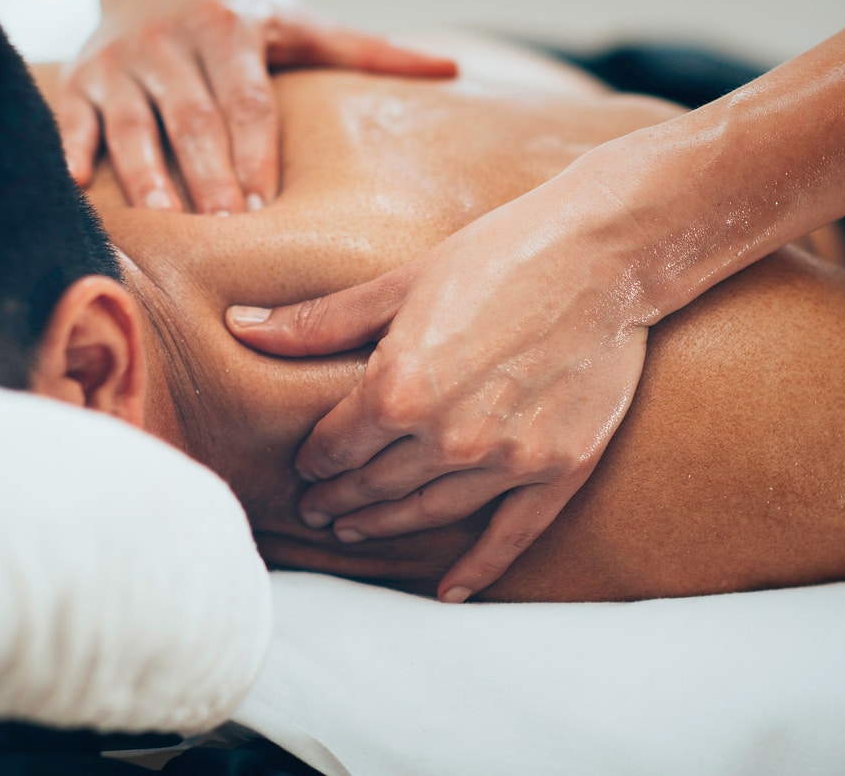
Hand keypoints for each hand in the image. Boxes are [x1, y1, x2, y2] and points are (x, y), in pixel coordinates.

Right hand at [57, 0, 454, 210]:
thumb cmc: (243, 4)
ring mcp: (121, 59)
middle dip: (206, 175)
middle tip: (219, 231)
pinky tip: (76, 186)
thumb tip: (451, 68)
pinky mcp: (83, 73)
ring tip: (162, 223)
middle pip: (192, 118)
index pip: (246, 100)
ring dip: (144, 174)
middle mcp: (170, 42)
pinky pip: (72, 115)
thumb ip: (370, 49)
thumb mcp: (304, 19)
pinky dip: (71, 149)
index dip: (254, 151)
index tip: (263, 204)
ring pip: (132, 123)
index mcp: (229, 29)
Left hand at [225, 150, 653, 601]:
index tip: (305, 467)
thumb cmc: (498, 254)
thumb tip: (240, 324)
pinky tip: (450, 590)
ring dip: (386, 526)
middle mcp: (449, 436)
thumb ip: (319, 322)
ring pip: (429, 513)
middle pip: (375, 485)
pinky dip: (478, 568)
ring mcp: (507, 459)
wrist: (604, 254)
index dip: (315, 460)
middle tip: (317, 511)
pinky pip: (510, 535)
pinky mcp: (558, 469)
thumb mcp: (401, 283)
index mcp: (400, 388)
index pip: (336, 445)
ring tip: (356, 531)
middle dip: (340, 499)